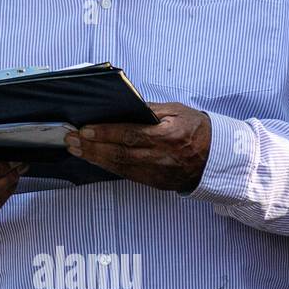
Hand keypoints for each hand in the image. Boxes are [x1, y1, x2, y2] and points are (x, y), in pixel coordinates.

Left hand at [63, 102, 211, 192]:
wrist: (218, 158)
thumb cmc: (197, 129)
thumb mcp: (177, 111)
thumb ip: (148, 109)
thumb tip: (121, 105)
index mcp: (168, 136)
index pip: (130, 134)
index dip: (106, 133)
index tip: (85, 129)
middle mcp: (162, 157)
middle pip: (120, 153)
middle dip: (92, 147)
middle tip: (71, 140)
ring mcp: (158, 172)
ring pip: (120, 167)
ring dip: (95, 158)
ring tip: (76, 149)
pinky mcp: (156, 182)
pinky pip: (127, 175)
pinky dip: (107, 167)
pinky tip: (94, 159)